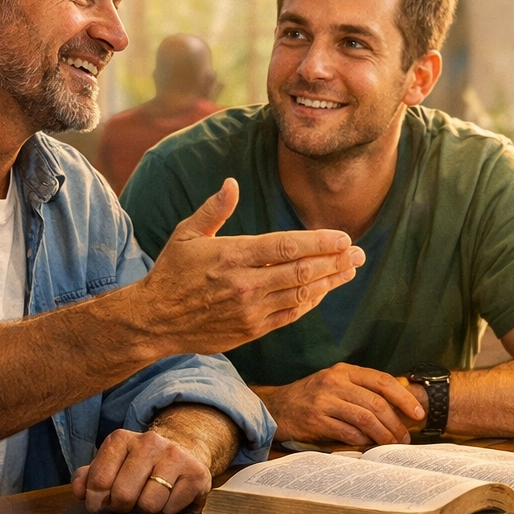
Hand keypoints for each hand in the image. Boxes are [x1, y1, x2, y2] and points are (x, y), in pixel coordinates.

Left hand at [73, 427, 212, 513]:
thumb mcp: (111, 466)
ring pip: (149, 503)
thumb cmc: (138, 467)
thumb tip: (79, 491)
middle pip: (123, 494)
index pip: (98, 481)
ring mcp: (175, 455)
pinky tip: (169, 498)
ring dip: (146, 510)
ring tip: (149, 499)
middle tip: (127, 504)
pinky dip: (168, 510)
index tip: (101, 506)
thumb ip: (89, 477)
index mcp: (121, 439)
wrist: (182, 454)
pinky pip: (172, 507)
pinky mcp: (196, 472)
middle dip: (122, 507)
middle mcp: (149, 441)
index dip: (96, 502)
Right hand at [139, 178, 364, 354]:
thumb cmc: (171, 273)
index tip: (343, 237)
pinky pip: (290, 314)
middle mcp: (245, 284)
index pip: (286, 247)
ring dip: (330, 281)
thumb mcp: (186, 234)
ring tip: (351, 269)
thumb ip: (213, 209)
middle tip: (359, 252)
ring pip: (301, 294)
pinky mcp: (252, 330)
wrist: (154, 321)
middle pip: (302, 271)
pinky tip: (325, 289)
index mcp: (232, 256)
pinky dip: (311, 302)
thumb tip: (232, 183)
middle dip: (335, 261)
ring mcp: (250, 310)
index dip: (319, 242)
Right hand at [257, 364, 425, 445]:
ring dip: (383, 434)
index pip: (382, 380)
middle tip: (405, 437)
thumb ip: (360, 391)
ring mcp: (324, 400)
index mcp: (344, 371)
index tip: (417, 413)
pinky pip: (347, 432)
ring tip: (391, 444)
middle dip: (396, 422)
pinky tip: (369, 445)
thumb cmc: (311, 397)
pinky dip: (362, 440)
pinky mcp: (316, 419)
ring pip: (365, 418)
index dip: (403, 397)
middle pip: (376, 402)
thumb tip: (396, 409)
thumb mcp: (335, 384)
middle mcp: (335, 382)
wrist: (275, 407)